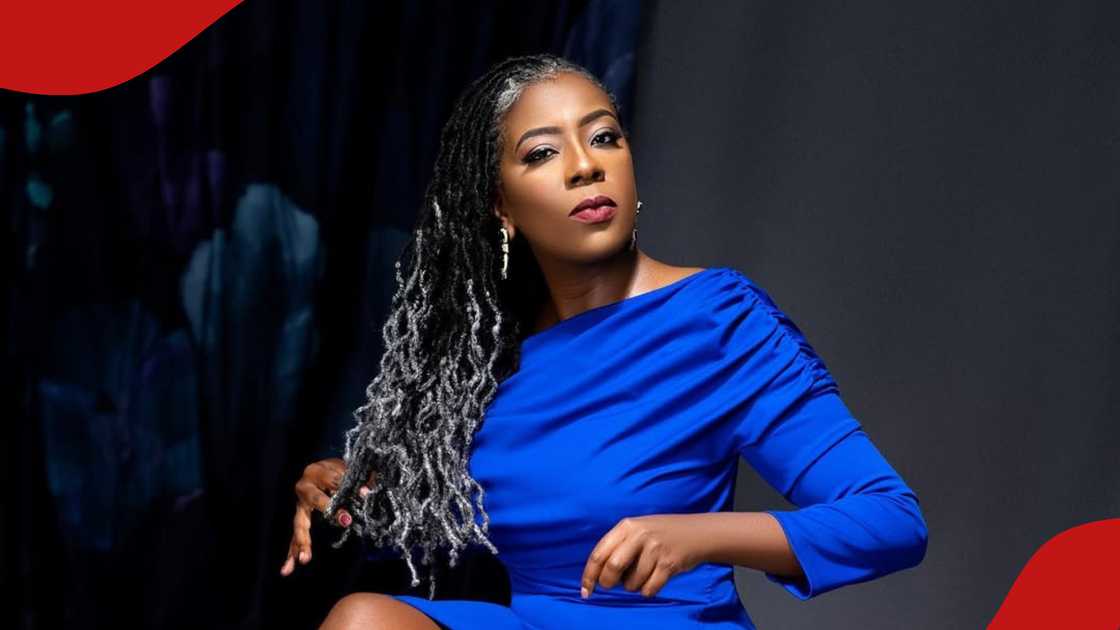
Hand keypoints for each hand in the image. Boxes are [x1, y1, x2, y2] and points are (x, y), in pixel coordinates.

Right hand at [279, 457, 374, 575]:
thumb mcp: (349, 472)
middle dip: (330, 509)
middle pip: (316, 500)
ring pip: (300, 523)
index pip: (334, 480)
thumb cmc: (338, 471)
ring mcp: (299, 505)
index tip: (364, 494)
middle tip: (345, 521)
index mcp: (317, 472)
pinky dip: (291, 553)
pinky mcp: (299, 518)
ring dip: (303, 541)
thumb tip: (366, 492)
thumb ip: (359, 481)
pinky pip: (294, 537)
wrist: (322, 470)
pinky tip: (287, 569)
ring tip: (304, 559)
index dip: (349, 487)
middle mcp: (304, 487)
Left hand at [579, 514, 704, 598]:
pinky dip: (647, 590)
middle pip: (612, 568)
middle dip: (608, 582)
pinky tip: (654, 579)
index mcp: (626, 526)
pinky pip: (649, 589)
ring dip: (633, 586)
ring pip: (632, 583)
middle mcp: (640, 535)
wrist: (696, 533)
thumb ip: (617, 546)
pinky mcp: (669, 564)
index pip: (599, 554)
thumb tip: (596, 575)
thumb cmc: (660, 534)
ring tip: (642, 574)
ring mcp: (655, 549)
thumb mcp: (637, 529)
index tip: (585, 592)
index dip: (589, 576)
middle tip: (613, 584)